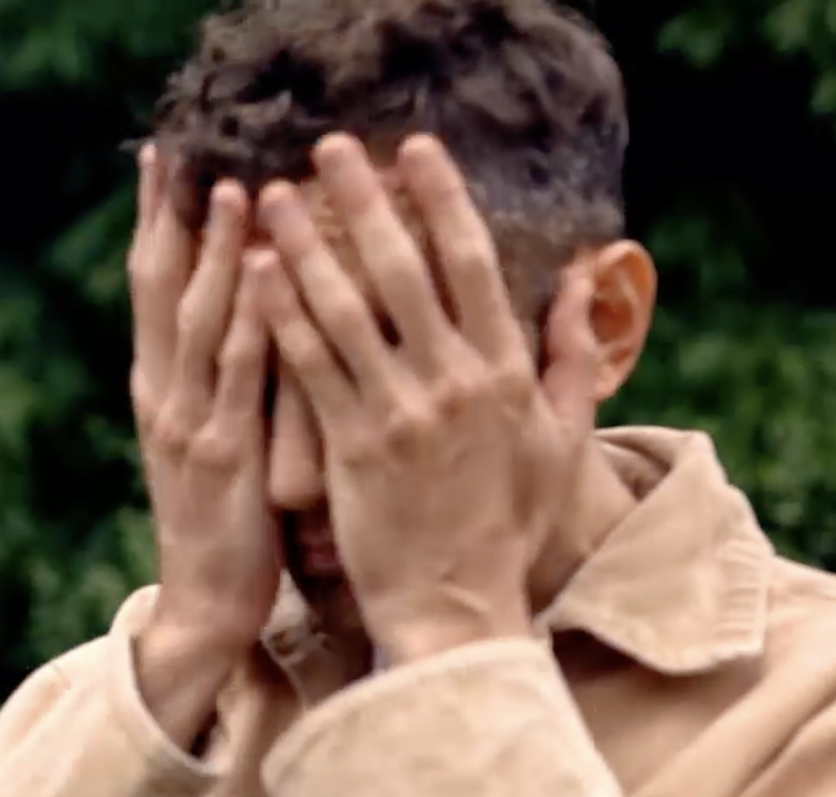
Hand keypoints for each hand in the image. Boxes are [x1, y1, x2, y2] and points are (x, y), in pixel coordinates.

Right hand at [127, 146, 280, 667]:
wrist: (206, 610)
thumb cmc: (225, 529)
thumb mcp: (214, 444)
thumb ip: (222, 383)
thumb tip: (249, 316)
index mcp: (159, 392)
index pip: (151, 290)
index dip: (155, 223)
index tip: (162, 161)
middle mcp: (162, 397)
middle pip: (158, 289)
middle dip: (169, 217)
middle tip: (178, 150)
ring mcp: (189, 424)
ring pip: (197, 319)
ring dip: (215, 250)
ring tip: (231, 186)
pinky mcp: (225, 453)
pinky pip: (239, 372)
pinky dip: (250, 315)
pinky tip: (266, 270)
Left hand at [253, 133, 600, 662]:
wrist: (456, 608)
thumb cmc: (505, 527)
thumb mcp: (559, 440)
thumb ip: (571, 358)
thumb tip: (580, 281)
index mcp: (505, 372)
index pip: (473, 263)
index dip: (442, 200)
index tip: (415, 148)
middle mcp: (455, 382)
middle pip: (405, 270)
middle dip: (366, 200)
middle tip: (328, 148)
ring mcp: (401, 414)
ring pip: (347, 311)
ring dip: (307, 246)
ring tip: (272, 197)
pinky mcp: (351, 450)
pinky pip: (310, 369)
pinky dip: (282, 316)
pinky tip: (255, 274)